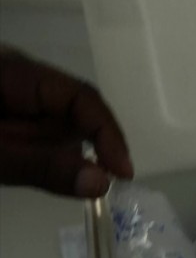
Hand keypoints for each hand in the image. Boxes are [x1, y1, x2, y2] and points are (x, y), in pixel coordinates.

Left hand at [0, 46, 132, 196]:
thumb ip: (43, 166)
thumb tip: (103, 185)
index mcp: (16, 73)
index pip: (82, 97)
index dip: (109, 134)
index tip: (123, 173)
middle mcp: (21, 76)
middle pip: (73, 110)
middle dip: (84, 147)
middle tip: (99, 184)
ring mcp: (13, 94)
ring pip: (57, 123)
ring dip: (59, 154)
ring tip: (58, 177)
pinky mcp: (8, 111)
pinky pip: (39, 130)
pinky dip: (44, 154)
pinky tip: (41, 169)